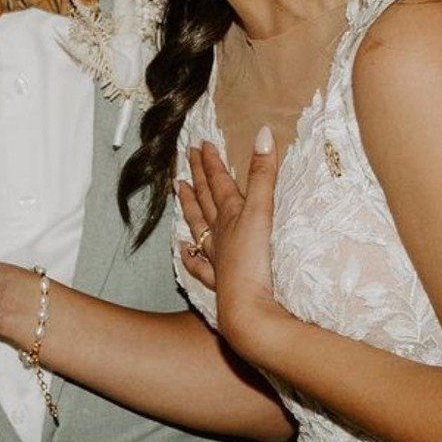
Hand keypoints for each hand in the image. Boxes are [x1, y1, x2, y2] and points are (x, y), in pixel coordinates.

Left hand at [179, 131, 286, 358]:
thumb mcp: (263, 211)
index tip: (201, 143)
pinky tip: (181, 250)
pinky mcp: (220, 281)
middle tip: (186, 157)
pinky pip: (200, 265)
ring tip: (177, 190)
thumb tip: (263, 133)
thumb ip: (264, 174)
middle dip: (197, 176)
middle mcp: (219, 233)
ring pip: (198, 227)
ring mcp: (216, 258)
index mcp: (231, 214)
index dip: (211, 162)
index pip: (219, 181)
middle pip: (204, 199)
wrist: (248, 308)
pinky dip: (190, 256)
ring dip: (189, 207)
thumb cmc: (256, 261)